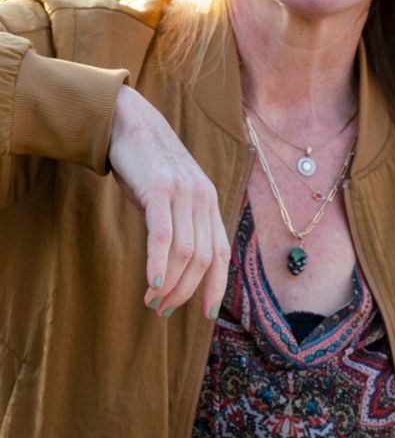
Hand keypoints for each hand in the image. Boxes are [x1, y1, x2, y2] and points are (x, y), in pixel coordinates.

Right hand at [109, 84, 229, 318]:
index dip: (216, 286)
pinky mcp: (160, 189)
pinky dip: (159, 263)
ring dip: (169, 284)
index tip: (204, 314)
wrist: (131, 123)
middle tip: (161, 310)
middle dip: (184, 292)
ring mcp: (184, 193)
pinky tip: (152, 283)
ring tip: (151, 302)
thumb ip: (178, 224)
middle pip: (203, 259)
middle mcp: (203, 198)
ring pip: (185, 252)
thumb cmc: (146, 166)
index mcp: (209, 203)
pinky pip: (164, 235)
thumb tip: (173, 267)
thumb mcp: (169, 196)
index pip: (221, 253)